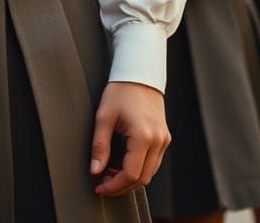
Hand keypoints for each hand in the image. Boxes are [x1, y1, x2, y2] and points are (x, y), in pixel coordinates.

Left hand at [90, 81, 169, 195]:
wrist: (139, 73)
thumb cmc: (120, 91)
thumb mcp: (104, 116)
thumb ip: (99, 145)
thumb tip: (95, 170)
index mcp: (144, 136)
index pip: (131, 174)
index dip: (114, 186)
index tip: (99, 186)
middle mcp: (158, 141)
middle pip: (142, 178)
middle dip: (121, 186)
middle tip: (102, 182)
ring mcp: (164, 140)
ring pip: (149, 173)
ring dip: (130, 178)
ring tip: (109, 172)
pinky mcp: (164, 137)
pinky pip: (153, 162)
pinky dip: (139, 168)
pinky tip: (122, 163)